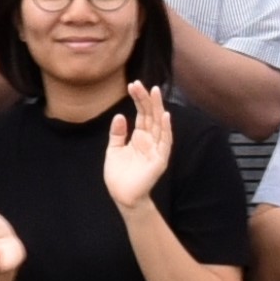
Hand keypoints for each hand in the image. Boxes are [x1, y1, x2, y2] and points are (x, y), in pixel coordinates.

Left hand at [101, 83, 171, 211]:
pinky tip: (165, 116)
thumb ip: (117, 133)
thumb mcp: (113, 149)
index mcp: (140, 137)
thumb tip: (120, 115)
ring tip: (155, 92)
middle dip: (146, 99)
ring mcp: (156, 149)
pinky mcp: (159, 160)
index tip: (132, 85)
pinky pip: (165, 142)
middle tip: (140, 83)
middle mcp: (150, 140)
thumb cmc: (119, 175)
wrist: (122, 196)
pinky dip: (166, 129)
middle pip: (150, 115)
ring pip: (159, 124)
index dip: (138, 99)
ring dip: (158, 108)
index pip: (141, 113)